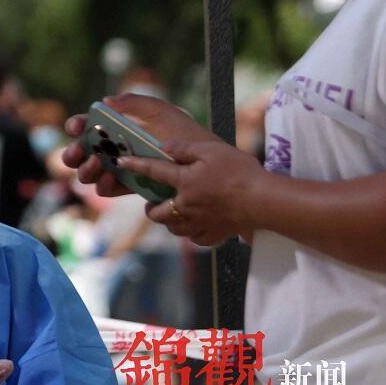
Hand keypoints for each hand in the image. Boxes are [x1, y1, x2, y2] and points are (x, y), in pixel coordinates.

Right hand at [61, 94, 213, 197]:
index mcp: (117, 128)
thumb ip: (136, 101)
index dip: (77, 124)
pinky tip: (111, 179)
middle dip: (74, 152)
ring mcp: (119, 170)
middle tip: (81, 151)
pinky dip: (104, 185)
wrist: (210, 167)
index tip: (77, 126)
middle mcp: (113, 149)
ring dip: (87, 168)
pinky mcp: (129, 189)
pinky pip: (107, 189)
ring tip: (100, 163)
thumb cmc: (186, 136)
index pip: (88, 125)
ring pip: (89, 172)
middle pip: (81, 151)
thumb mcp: (163, 112)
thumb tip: (107, 101)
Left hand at [119, 138, 270, 245]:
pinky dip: (191, 233)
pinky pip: (194, 238)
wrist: (264, 200)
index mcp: (184, 181)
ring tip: (174, 212)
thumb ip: (185, 149)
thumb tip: (164, 146)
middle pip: (157, 213)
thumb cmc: (239, 171)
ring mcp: (199, 222)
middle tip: (154, 201)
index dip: (135, 165)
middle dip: (151, 208)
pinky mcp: (214, 234)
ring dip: (169, 221)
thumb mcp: (211, 151)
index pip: (153, 171)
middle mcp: (186, 205)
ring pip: (173, 228)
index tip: (121, 162)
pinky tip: (195, 226)